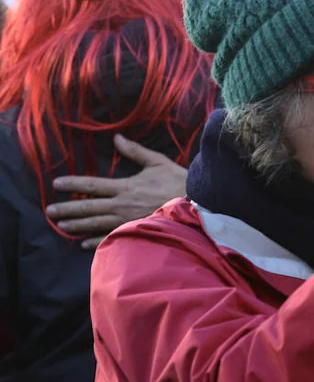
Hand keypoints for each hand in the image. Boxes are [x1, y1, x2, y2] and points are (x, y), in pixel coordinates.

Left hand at [46, 135, 186, 249]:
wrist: (197, 205)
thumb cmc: (179, 182)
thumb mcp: (158, 162)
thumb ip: (136, 152)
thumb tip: (117, 138)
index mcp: (126, 187)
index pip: (93, 185)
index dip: (73, 184)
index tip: (56, 184)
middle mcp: (122, 205)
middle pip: (89, 208)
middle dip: (67, 209)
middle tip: (49, 212)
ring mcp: (127, 221)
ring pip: (96, 224)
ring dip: (77, 225)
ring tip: (61, 226)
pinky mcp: (135, 231)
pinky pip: (111, 237)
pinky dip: (96, 241)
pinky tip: (84, 244)